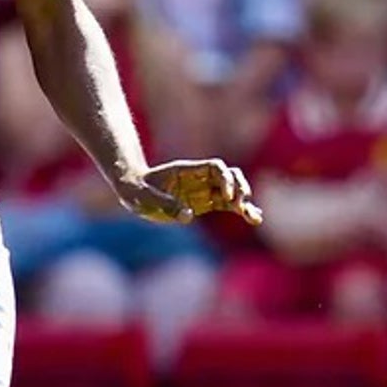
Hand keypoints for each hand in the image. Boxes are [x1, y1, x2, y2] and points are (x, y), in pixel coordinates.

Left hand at [115, 159, 262, 226]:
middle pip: (229, 176)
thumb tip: (189, 215)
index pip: (215, 167)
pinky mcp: (204, 204)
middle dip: (238, 188)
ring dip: (245, 202)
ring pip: (232, 192)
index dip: (224, 178)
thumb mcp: (144, 196)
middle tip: (237, 205)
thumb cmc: (135, 190)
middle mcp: (199, 179)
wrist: (132, 192)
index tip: (224, 195)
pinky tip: (254, 218)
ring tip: (254, 218)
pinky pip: (228, 206)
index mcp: (186, 171)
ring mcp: (203, 190)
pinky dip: (241, 211)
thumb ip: (164, 203)